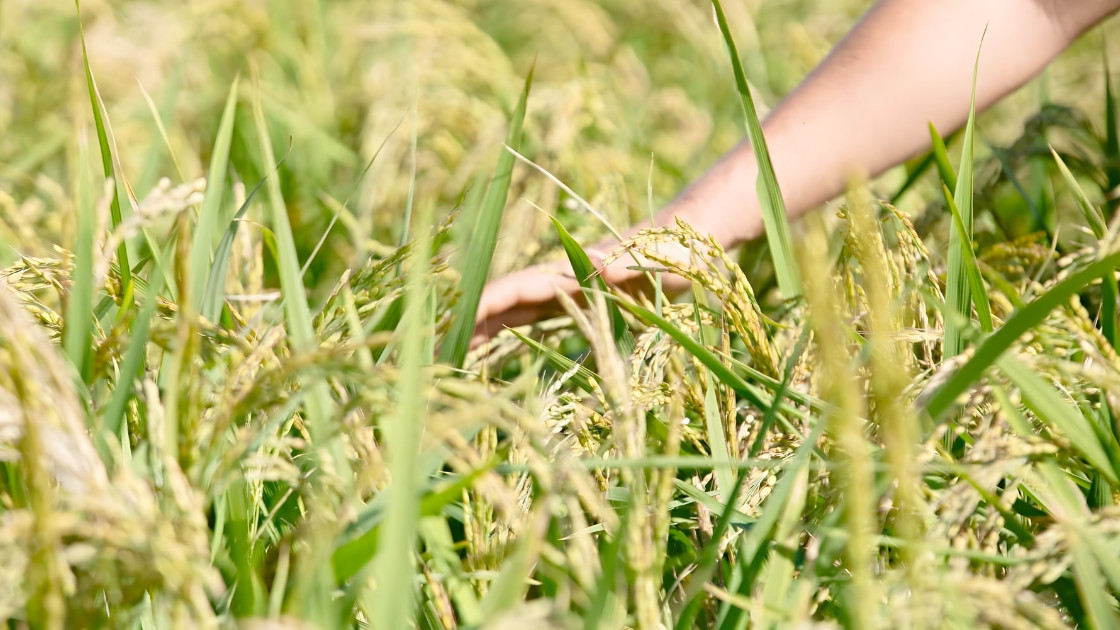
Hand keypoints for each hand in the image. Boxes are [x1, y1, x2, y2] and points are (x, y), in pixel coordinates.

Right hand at [470, 234, 701, 347]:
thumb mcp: (653, 258)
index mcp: (572, 272)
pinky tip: (489, 354)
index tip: (453, 328)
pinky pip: (534, 321)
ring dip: (479, 333)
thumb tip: (594, 264)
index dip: (482, 307)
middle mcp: (561, 281)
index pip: (515, 289)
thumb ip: (623, 263)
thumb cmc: (676, 250)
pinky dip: (507, 336)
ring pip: (512, 314)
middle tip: (431, 356)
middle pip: (503, 303)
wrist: (695, 241)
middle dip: (467, 326)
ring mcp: (567, 292)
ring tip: (447, 359)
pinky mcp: (581, 304)